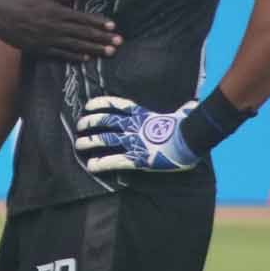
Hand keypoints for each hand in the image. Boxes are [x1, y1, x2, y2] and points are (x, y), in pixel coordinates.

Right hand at [0, 0, 119, 61]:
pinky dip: (74, 56)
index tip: (113, 26)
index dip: (99, 22)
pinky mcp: (38, 48)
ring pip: (75, 45)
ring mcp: (46, 39)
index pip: (82, 18)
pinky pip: (60, 54)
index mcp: (56, 11)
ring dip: (93, 49)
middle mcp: (53, 26)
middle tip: (118, 43)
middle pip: (83, 33)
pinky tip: (86, 58)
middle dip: (102, 38)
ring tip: (108, 52)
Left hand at [74, 96, 200, 171]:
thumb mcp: (183, 115)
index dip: (100, 104)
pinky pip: (115, 160)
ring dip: (90, 142)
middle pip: (106, 121)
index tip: (88, 105)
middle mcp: (134, 126)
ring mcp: (134, 142)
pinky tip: (91, 166)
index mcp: (143, 115)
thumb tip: (190, 106)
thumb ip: (182, 111)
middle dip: (90, 122)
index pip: (117, 105)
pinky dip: (102, 163)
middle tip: (79, 125)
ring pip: (106, 139)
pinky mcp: (137, 158)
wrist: (191, 139)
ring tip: (78, 144)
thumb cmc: (189, 127)